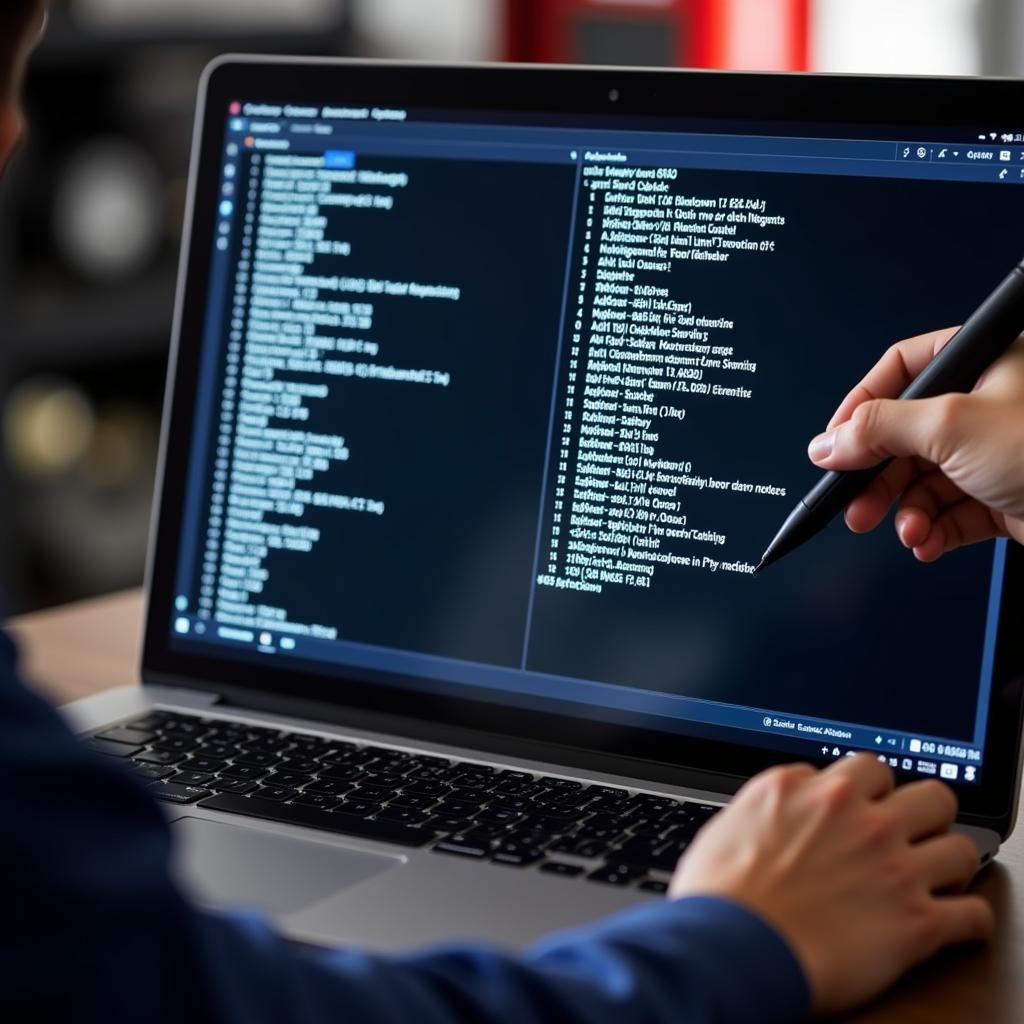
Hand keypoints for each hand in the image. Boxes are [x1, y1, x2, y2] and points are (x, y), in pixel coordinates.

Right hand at [669, 756, 992, 1014]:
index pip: (863, 770)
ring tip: (934, 877)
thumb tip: (785, 806)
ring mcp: (892, 865)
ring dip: (949, 862)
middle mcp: (856, 817)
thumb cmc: (718, 895)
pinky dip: (967, 920)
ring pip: (960, 845)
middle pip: (927, 793)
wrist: (730, 947)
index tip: (863, 811)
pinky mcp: (916, 921)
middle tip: (909, 835)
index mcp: (806, 790)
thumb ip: (771, 806)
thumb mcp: (728, 822)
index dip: (865, 794)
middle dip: (923, 813)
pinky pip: (973, 914)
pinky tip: (951, 922)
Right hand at [805, 328, 1023, 560]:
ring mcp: (997, 452)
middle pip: (907, 434)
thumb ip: (878, 429)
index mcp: (985, 362)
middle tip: (854, 503)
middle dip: (878, 476)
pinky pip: (950, 510)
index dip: (861, 405)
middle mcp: (990, 403)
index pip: (904, 369)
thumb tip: (828, 441)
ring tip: (904, 531)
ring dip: (905, 510)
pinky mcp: (1005, 496)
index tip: (834, 442)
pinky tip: (926, 541)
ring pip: (925, 478)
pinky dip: (931, 529)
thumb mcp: (952, 425)